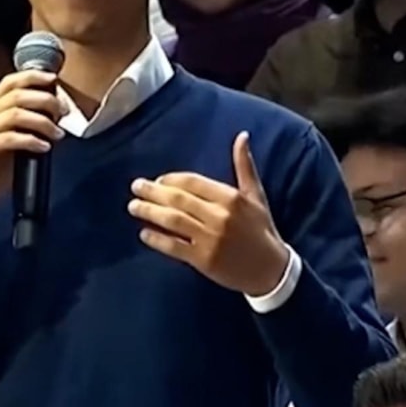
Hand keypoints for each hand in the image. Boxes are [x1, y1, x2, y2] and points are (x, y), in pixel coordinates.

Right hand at [0, 71, 66, 228]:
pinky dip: (31, 140)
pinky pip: (9, 138)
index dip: (32, 76)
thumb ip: (28, 130)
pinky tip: (44, 147)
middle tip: (63, 112)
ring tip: (57, 134)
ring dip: (42, 121)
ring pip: (14, 113)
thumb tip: (57, 120)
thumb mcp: (14, 147)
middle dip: (44, 99)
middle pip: (15, 95)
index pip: (8, 83)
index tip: (54, 80)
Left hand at [128, 131, 289, 296]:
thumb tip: (241, 136)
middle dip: (153, 192)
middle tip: (135, 186)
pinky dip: (156, 239)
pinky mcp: (204, 260)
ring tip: (133, 206)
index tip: (158, 180)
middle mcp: (220, 216)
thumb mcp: (255, 195)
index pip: (192, 182)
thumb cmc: (261, 229)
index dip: (171, 179)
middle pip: (178, 200)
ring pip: (173, 221)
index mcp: (231, 198)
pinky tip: (143, 232)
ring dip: (149, 212)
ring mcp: (210, 239)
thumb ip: (244, 165)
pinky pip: (174, 247)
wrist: (272, 270)